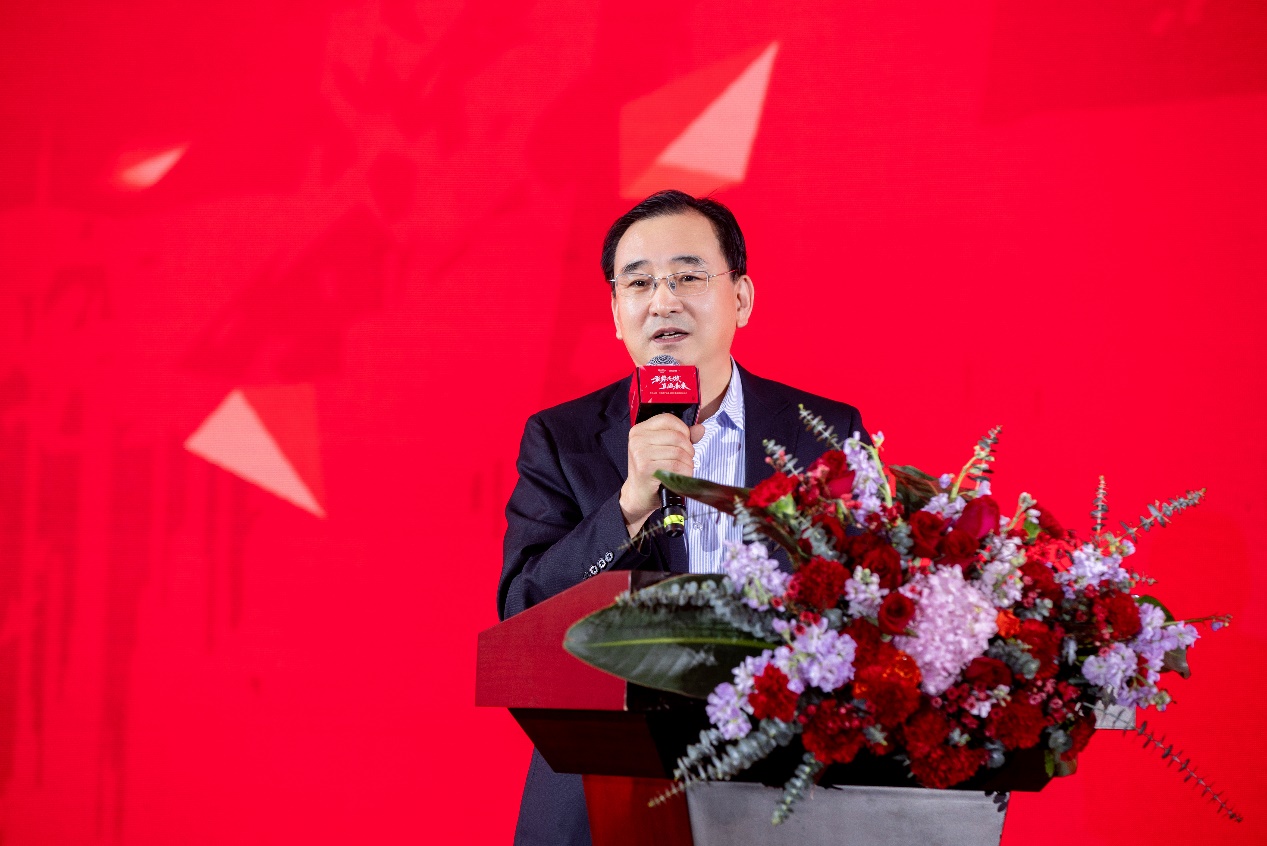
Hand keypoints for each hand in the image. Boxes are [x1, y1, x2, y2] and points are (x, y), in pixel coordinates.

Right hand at [620, 413, 705, 535]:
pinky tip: (679, 477)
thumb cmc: (652, 471)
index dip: (683, 429)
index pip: (668, 419)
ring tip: (682, 469)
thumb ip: (683, 437)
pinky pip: (676, 466)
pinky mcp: (646, 468)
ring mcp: (640, 453)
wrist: (638, 494)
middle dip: (688, 450)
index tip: (685, 441)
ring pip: (679, 452)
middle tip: (685, 460)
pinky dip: (684, 472)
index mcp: (640, 430)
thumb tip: (700, 429)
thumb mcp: (664, 449)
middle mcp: (638, 439)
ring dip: (687, 463)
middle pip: (677, 436)